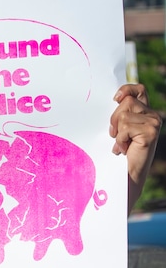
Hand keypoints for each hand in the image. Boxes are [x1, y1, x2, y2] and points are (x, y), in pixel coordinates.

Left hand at [110, 83, 161, 210]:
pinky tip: (124, 150)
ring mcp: (154, 123)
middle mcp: (153, 116)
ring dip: (117, 132)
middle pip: (126, 102)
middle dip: (114, 119)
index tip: (115, 98)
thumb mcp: (119, 131)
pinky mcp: (151, 132)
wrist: (126, 178)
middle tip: (115, 136)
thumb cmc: (120, 156)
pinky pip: (125, 127)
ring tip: (121, 145)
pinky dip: (120, 139)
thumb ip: (120, 115)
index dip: (127, 89)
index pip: (138, 89)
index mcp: (146, 113)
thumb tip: (114, 99)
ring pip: (124, 115)